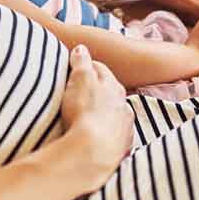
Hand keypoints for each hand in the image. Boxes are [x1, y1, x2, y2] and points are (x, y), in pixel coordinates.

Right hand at [61, 46, 132, 189]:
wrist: (93, 151)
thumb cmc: (85, 112)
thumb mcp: (79, 79)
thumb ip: (81, 62)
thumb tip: (82, 48)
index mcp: (113, 86)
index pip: (99, 69)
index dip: (85, 66)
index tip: (74, 68)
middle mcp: (124, 105)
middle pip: (109, 91)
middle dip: (97, 88)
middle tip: (79, 90)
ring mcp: (124, 126)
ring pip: (114, 112)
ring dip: (103, 111)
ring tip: (87, 114)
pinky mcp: (121, 146)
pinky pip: (114, 133)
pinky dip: (106, 131)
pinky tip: (96, 134)